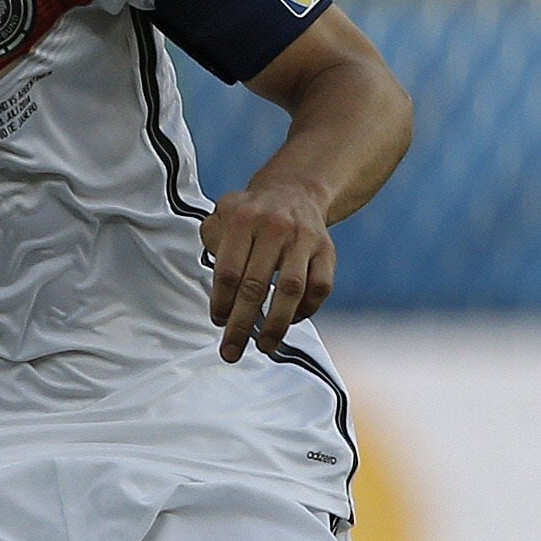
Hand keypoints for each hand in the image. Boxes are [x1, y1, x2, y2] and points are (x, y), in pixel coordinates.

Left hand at [201, 179, 336, 361]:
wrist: (295, 190)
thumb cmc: (253, 213)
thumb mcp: (224, 213)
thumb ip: (212, 241)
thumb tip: (217, 286)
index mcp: (244, 219)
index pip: (229, 271)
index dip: (222, 302)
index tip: (218, 321)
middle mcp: (276, 227)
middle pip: (255, 285)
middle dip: (241, 324)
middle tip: (231, 351)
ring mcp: (305, 239)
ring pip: (291, 290)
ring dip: (277, 324)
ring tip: (265, 346)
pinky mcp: (327, 251)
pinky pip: (319, 288)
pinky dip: (306, 310)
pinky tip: (291, 322)